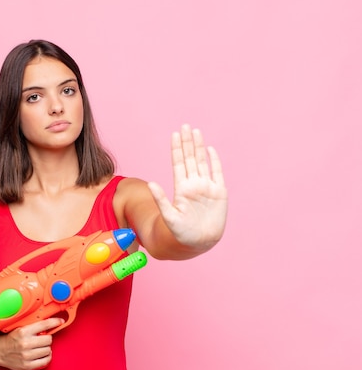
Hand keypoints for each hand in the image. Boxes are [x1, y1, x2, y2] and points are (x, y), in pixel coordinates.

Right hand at [0, 318, 63, 369]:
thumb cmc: (9, 338)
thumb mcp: (19, 328)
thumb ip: (32, 326)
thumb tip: (48, 323)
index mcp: (23, 332)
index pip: (44, 325)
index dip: (55, 322)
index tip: (60, 321)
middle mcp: (25, 344)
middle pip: (48, 339)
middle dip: (46, 338)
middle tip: (41, 338)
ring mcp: (26, 356)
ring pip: (48, 350)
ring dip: (46, 348)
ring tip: (40, 347)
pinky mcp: (27, 365)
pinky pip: (45, 361)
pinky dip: (46, 357)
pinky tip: (42, 354)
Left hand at [148, 124, 227, 248]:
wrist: (198, 243)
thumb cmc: (180, 233)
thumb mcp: (168, 217)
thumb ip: (161, 200)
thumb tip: (150, 184)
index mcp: (181, 189)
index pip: (179, 163)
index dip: (177, 149)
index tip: (175, 134)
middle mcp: (193, 185)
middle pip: (190, 159)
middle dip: (188, 143)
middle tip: (185, 126)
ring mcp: (207, 188)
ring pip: (203, 163)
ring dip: (199, 147)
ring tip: (196, 132)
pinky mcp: (219, 193)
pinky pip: (218, 174)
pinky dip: (215, 162)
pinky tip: (210, 150)